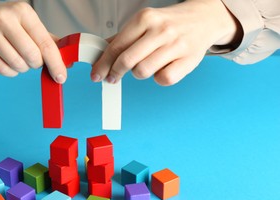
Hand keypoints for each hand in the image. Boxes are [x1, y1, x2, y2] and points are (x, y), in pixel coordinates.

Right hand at [0, 0, 66, 81]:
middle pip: (32, 56)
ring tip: (16, 57)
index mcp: (22, 11)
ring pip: (17, 65)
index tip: (61, 77)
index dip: (56, 63)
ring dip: (22, 68)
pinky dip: (9, 71)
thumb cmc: (2, 19)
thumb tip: (65, 58)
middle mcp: (5, 18)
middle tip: (31, 59)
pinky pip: (2, 69)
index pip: (45, 43)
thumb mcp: (25, 20)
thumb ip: (45, 38)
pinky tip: (7, 61)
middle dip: (35, 64)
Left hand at [91, 0, 241, 85]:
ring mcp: (175, 45)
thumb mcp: (144, 22)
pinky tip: (161, 69)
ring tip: (144, 65)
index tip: (96, 74)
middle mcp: (160, 30)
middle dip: (115, 72)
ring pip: (143, 71)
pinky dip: (158, 79)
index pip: (117, 46)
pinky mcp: (188, 60)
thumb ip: (122, 38)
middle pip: (127, 60)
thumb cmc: (169, 23)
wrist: (204, 18)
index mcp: (145, 18)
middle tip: (112, 78)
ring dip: (138, 73)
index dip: (103, 63)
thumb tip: (99, 56)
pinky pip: (163, 79)